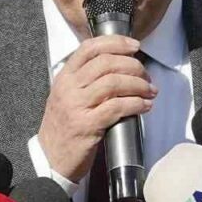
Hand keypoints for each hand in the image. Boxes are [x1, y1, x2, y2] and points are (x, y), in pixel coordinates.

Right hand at [37, 35, 155, 181]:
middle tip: (146, 75)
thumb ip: (86, 80)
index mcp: (65, 77)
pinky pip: (117, 107)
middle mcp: (69, 88)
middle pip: (106, 63)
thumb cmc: (64, 128)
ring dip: (138, 85)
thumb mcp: (67, 97)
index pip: (89, 48)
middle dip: (133, 66)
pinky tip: (144, 106)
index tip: (134, 46)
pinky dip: (136, 104)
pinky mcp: (86, 125)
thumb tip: (120, 66)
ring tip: (150, 91)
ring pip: (114, 83)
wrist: (51, 158)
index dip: (115, 43)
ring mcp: (76, 106)